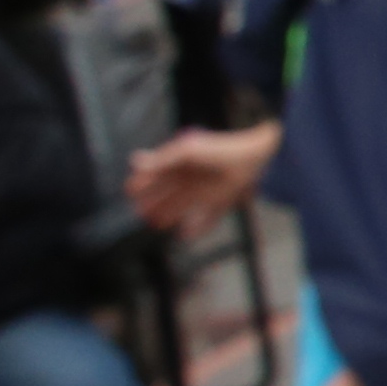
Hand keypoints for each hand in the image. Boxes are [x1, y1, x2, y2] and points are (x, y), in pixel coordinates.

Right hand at [126, 122, 278, 232]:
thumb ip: (162, 159)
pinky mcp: (222, 201)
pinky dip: (196, 227)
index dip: (143, 183)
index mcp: (180, 163)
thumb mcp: (187, 152)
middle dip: (152, 202)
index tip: (130, 191)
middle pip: (167, 193)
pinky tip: (185, 236)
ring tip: (157, 224)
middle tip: (140, 212)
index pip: (156, 175)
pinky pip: (207, 218)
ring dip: (170, 214)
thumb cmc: (218, 149)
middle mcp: (191, 177)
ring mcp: (206, 190)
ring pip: (182, 206)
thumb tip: (134, 161)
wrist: (256, 154)